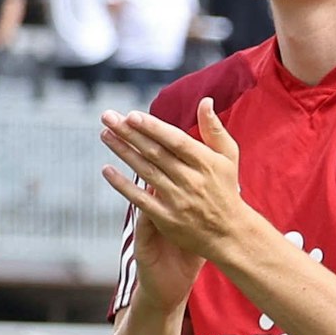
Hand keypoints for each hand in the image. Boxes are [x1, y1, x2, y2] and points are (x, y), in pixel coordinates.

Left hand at [100, 99, 246, 265]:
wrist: (231, 232)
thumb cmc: (226, 189)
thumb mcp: (228, 157)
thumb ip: (214, 129)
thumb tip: (205, 101)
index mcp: (207, 163)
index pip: (176, 141)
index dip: (153, 128)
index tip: (132, 115)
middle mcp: (191, 180)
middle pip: (155, 153)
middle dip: (129, 133)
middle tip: (108, 117)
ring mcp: (178, 199)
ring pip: (145, 171)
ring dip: (122, 152)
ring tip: (105, 134)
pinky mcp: (166, 218)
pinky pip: (139, 198)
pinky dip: (122, 184)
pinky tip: (106, 170)